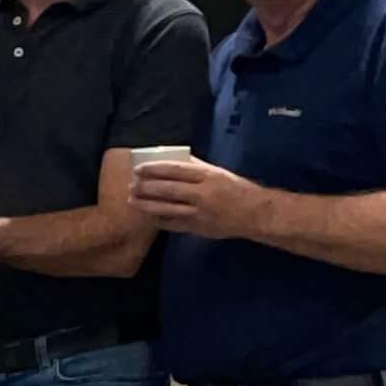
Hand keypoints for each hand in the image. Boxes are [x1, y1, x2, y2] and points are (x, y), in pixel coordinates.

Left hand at [129, 158, 267, 239]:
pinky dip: (160, 220)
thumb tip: (172, 158)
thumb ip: (195, 166)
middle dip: (146, 187)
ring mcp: (199, 212)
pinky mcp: (198, 228)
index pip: (174, 170)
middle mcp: (202, 193)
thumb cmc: (235, 189)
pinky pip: (174, 224)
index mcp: (207, 176)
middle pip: (168, 189)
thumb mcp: (217, 173)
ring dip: (147, 204)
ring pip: (167, 208)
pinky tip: (150, 216)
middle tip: (131, 185)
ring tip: (133, 200)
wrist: (254, 213)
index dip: (153, 169)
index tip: (138, 169)